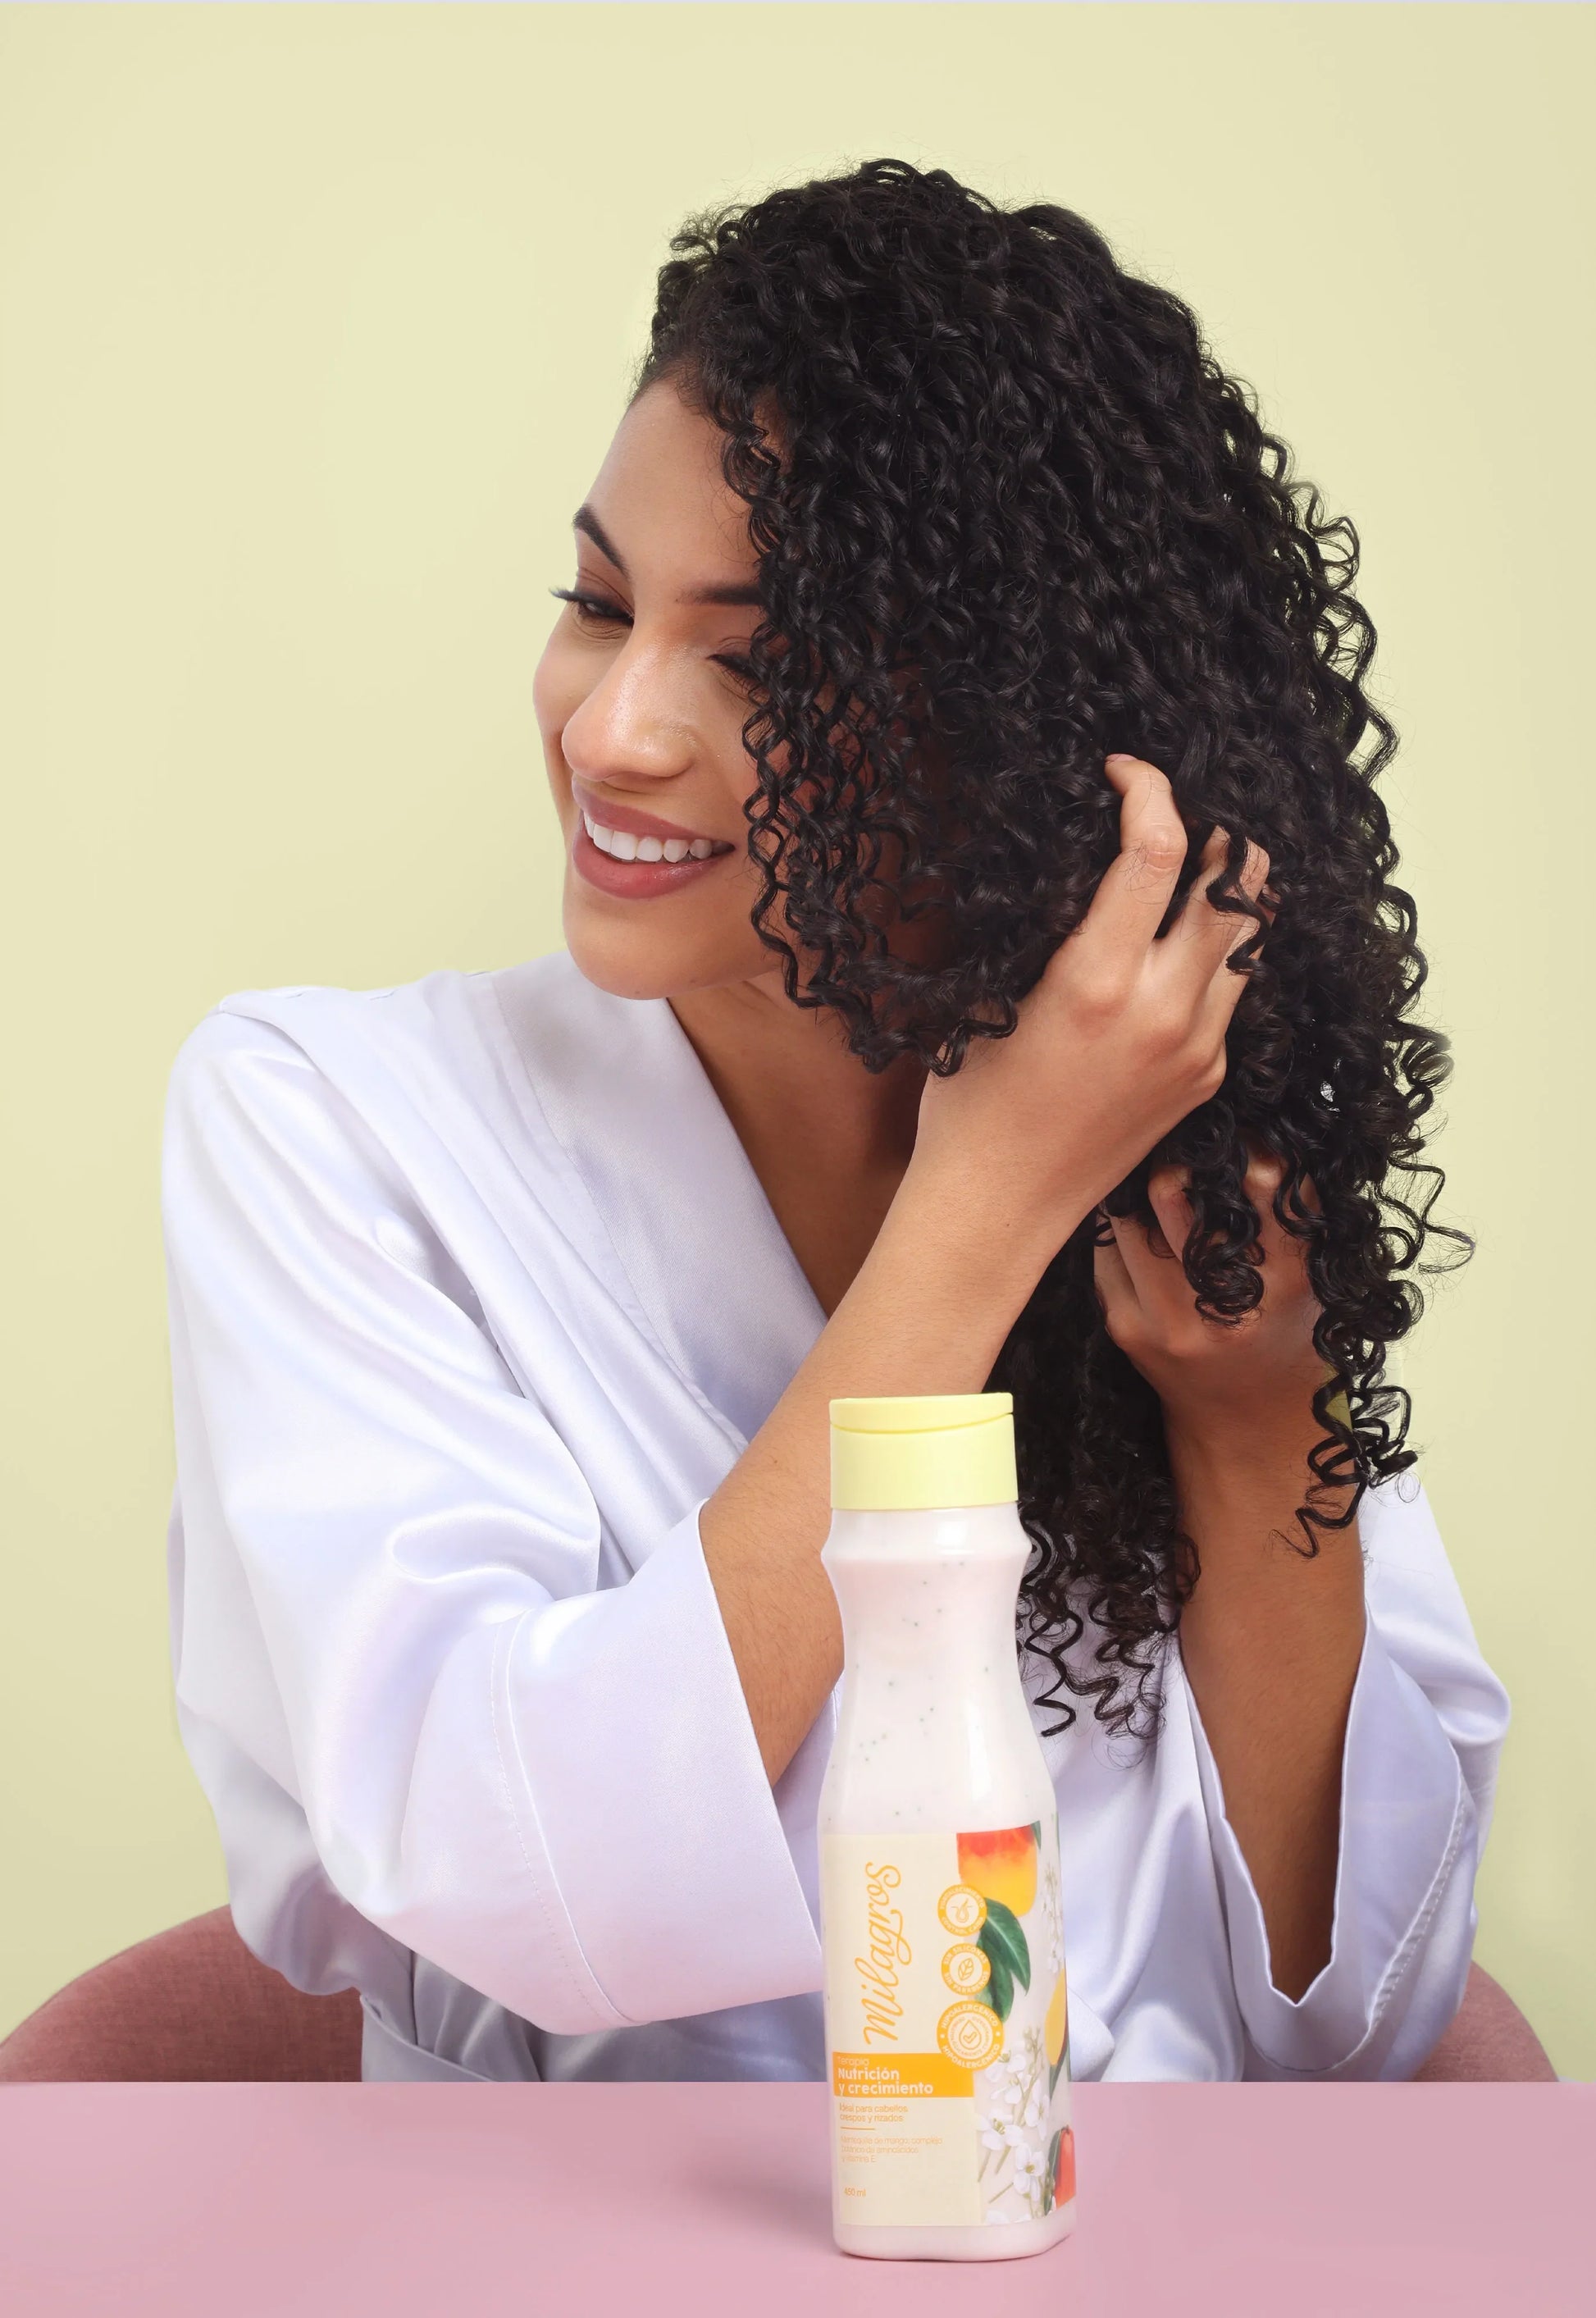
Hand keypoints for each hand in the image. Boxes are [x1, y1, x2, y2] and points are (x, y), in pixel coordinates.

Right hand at [909, 753, 1270, 1261]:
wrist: (999, 1210)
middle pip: (1240, 883)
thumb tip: (1083, 867)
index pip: (1157, 849)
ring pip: (1252, 938)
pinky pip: (1231, 994)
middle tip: (1182, 816)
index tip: (1124, 771)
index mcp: (1099, 981)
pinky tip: (1173, 952)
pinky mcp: (1207, 1078)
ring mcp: (1197, 1048)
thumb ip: (1050, 930)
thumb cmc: (971, 1107)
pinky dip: (1215, 956)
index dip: (1149, 788)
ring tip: (1190, 872)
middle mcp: (1163, 1011)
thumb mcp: (993, 998)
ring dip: (1229, 893)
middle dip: (1218, 831)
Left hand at [1095, 1148, 1334, 1467]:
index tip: (1235, 1140)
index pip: (1260, 1183)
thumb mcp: (1309, 1274)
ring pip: (1126, 1216)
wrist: (1247, 1417)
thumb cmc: (1283, 1332)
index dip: (1241, 1147)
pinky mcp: (1124, 1326)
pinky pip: (1105, 1249)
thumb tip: (1249, 1130)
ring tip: (1151, 1181)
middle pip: (1171, 1192)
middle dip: (1173, 1161)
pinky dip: (1118, 1228)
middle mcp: (1220, 1303)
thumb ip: (1288, 1211)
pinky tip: (1136, 1226)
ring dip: (1136, 1189)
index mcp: (1284, 1282)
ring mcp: (1164, 1318)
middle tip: (1177, 1149)